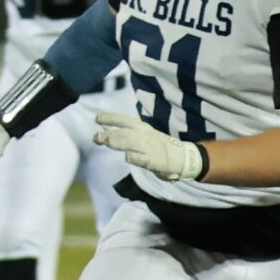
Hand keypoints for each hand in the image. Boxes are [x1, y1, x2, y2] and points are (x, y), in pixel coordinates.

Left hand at [93, 110, 207, 182]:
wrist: (184, 158)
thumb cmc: (161, 147)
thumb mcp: (145, 135)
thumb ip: (127, 134)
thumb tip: (106, 130)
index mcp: (143, 128)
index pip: (124, 120)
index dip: (110, 118)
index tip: (97, 118)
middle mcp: (145, 136)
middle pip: (123, 132)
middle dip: (108, 133)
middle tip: (95, 137)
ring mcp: (150, 148)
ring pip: (130, 143)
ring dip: (116, 142)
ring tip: (104, 142)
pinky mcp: (155, 162)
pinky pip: (142, 159)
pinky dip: (134, 157)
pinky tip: (126, 157)